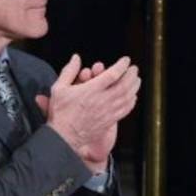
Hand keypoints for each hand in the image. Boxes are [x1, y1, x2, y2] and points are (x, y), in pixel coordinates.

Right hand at [37, 55, 138, 170]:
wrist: (64, 137)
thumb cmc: (61, 114)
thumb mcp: (59, 88)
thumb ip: (69, 71)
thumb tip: (76, 58)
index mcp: (91, 90)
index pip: (112, 74)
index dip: (122, 65)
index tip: (125, 60)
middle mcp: (102, 100)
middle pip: (124, 85)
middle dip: (132, 75)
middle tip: (134, 69)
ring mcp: (108, 112)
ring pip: (127, 97)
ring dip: (134, 87)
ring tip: (137, 80)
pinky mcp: (110, 121)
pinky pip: (125, 110)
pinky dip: (131, 102)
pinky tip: (132, 97)